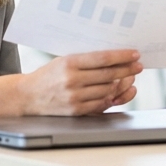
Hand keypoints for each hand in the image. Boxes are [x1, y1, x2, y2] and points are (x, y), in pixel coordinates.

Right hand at [20, 49, 141, 115]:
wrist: (28, 96)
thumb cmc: (48, 75)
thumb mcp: (63, 61)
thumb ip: (86, 60)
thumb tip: (113, 58)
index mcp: (69, 63)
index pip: (102, 59)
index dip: (122, 56)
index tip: (134, 54)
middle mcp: (72, 80)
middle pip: (108, 75)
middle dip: (127, 70)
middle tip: (137, 66)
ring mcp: (74, 97)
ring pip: (107, 90)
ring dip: (122, 84)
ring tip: (129, 78)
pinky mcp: (76, 111)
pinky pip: (100, 104)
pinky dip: (111, 97)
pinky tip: (116, 91)